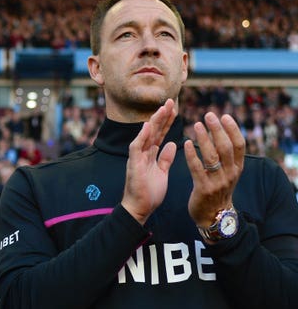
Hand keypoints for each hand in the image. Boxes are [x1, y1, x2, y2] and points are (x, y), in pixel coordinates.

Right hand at [121, 99, 176, 224]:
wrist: (140, 208)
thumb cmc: (149, 193)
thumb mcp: (162, 172)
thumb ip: (165, 158)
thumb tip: (171, 144)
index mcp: (151, 154)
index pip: (160, 134)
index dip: (167, 122)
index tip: (175, 109)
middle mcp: (143, 153)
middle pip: (154, 130)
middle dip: (162, 116)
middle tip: (171, 100)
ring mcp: (137, 157)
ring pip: (146, 135)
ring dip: (154, 121)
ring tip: (163, 108)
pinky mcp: (134, 164)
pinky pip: (137, 147)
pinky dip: (142, 136)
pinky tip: (148, 125)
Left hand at [185, 112, 244, 227]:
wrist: (213, 215)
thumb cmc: (218, 189)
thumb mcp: (228, 172)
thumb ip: (227, 156)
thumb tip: (223, 131)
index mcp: (237, 168)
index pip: (239, 145)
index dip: (233, 129)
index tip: (224, 116)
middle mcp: (230, 173)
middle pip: (226, 147)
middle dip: (218, 130)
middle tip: (209, 115)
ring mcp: (218, 182)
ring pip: (212, 156)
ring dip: (204, 139)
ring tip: (196, 125)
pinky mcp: (204, 189)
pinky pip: (197, 169)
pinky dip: (191, 155)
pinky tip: (186, 144)